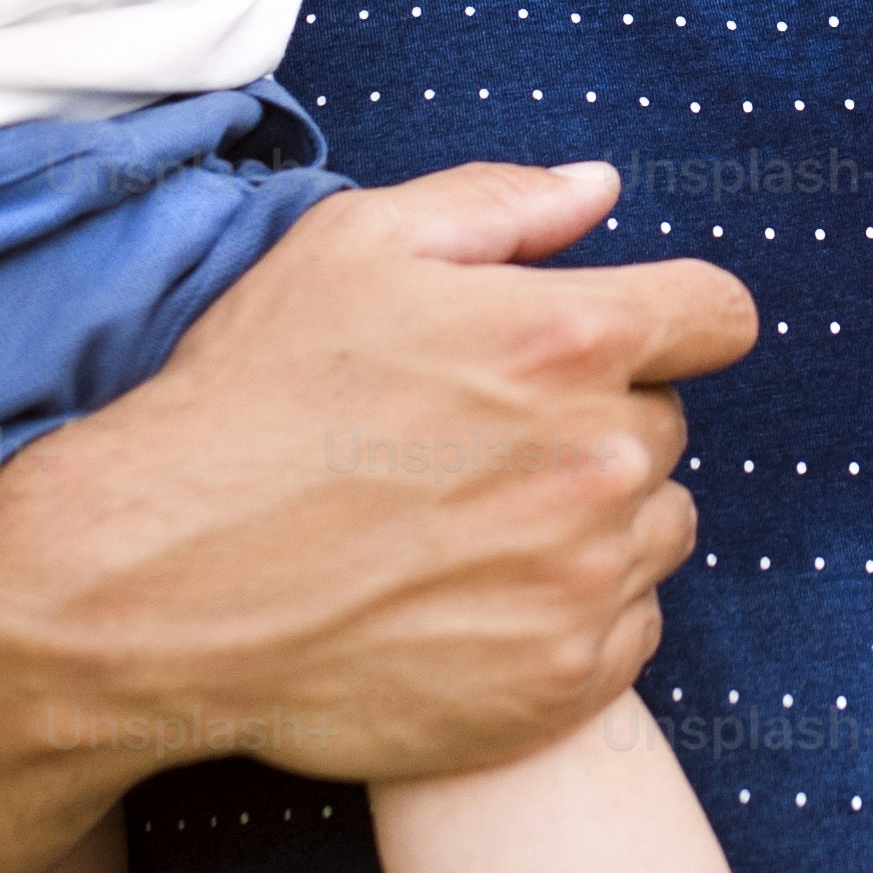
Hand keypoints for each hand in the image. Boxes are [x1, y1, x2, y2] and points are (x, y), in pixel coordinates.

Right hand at [0, 157, 763, 780]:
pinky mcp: (562, 683)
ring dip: (596, 517)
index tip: (617, 341)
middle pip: (668, 425)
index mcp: (567, 340)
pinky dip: (574, 613)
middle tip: (479, 442)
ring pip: (657, 528)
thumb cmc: (246, 402)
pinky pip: (629, 630)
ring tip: (474, 523)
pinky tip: (476, 599)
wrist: (155, 587)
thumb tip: (601, 188)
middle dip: (598, 418)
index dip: (671, 319)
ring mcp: (587, 582)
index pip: (717, 316)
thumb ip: (498, 206)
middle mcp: (601, 461)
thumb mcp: (350, 248)